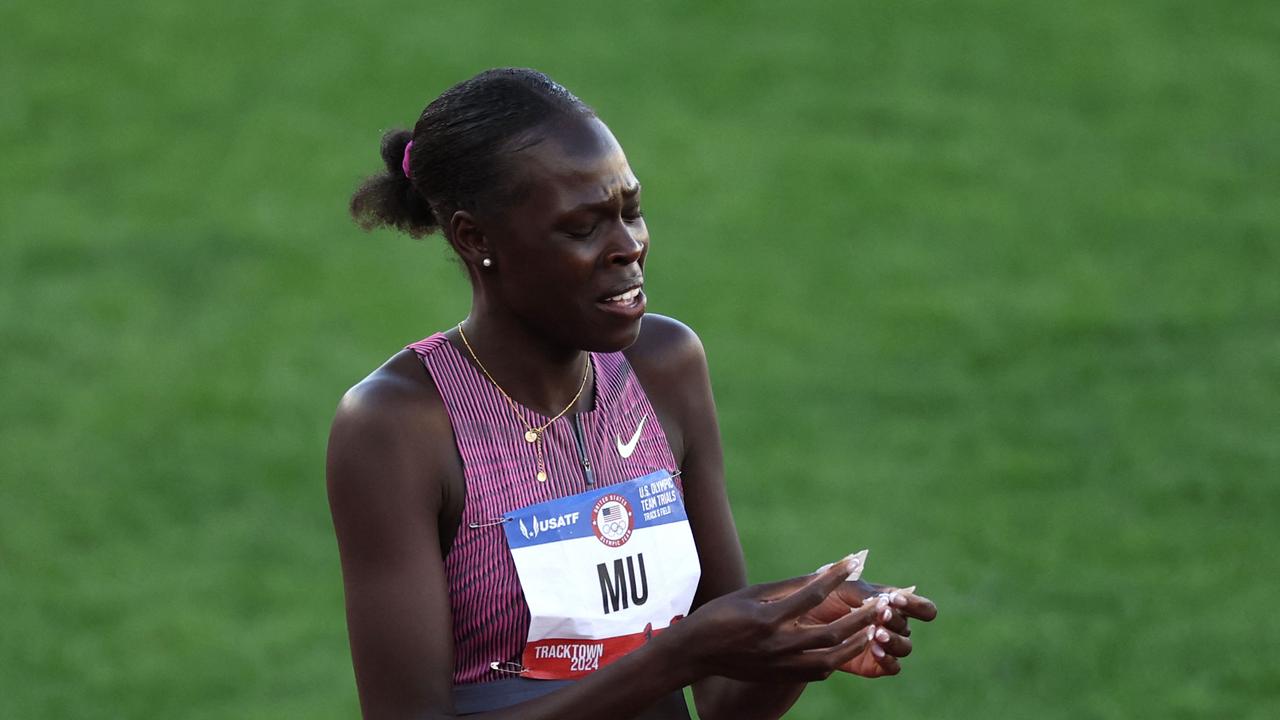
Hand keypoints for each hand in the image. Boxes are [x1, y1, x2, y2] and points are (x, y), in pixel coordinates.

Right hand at [671, 556, 880, 682]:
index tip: (853, 562)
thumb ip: (787, 588)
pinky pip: (817, 671)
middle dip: (860, 617)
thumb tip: (819, 575)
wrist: (696, 653)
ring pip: (830, 659)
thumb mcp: (751, 595)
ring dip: (855, 643)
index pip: (812, 595)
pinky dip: (836, 658)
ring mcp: (781, 665)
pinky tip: (846, 646)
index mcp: (769, 619)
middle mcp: (778, 645)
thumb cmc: (720, 616)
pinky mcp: (781, 676)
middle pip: (831, 633)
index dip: (835, 576)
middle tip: (879, 603)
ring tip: (873, 628)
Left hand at [802, 578, 936, 676]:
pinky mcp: (874, 665)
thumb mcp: (842, 588)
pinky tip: (876, 651)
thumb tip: (886, 600)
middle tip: (881, 615)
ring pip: (905, 647)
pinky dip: (889, 660)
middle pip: (908, 626)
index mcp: (891, 603)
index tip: (895, 599)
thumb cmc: (821, 598)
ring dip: (894, 640)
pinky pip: (893, 667)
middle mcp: (892, 625)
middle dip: (895, 619)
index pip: (920, 607)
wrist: (799, 624)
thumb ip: (865, 592)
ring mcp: (884, 645)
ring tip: (877, 634)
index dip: (916, 605)